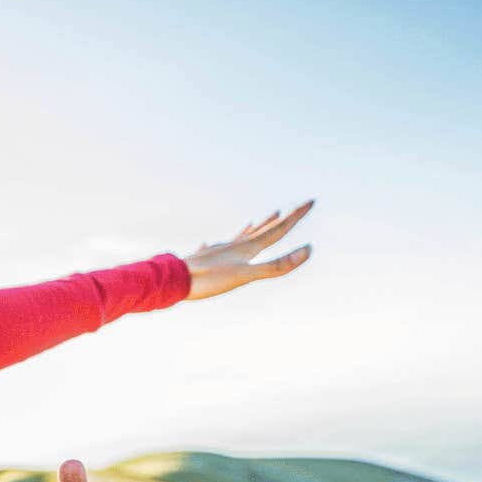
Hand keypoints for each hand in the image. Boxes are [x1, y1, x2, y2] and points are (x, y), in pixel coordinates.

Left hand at [183, 200, 314, 300]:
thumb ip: (276, 265)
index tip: (310, 201)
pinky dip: (219, 244)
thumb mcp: (247, 275)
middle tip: (293, 207)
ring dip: (254, 228)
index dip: (296, 216)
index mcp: (247, 248)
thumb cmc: (209, 280)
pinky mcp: (202, 260)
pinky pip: (215, 248)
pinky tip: (208, 244)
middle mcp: (234, 246)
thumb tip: (308, 250)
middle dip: (281, 219)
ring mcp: (217, 252)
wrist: (171, 280)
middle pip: (262, 230)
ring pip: (240, 237)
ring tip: (260, 219)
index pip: (277, 229)